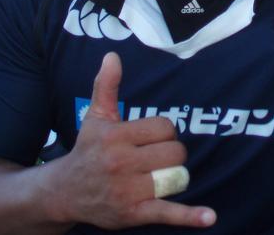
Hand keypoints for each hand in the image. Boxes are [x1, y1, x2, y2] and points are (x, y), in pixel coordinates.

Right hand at [49, 52, 215, 228]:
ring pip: (176, 177)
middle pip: (175, 153)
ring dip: (174, 178)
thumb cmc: (88, 150)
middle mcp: (121, 163)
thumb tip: (112, 56)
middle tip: (156, 159)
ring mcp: (127, 190)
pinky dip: (189, 216)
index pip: (165, 128)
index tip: (150, 139)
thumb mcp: (95, 117)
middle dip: (172, 155)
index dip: (164, 133)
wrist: (65, 192)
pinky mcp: (133, 214)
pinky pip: (167, 212)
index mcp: (116, 136)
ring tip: (158, 178)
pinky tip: (208, 218)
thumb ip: (106, 86)